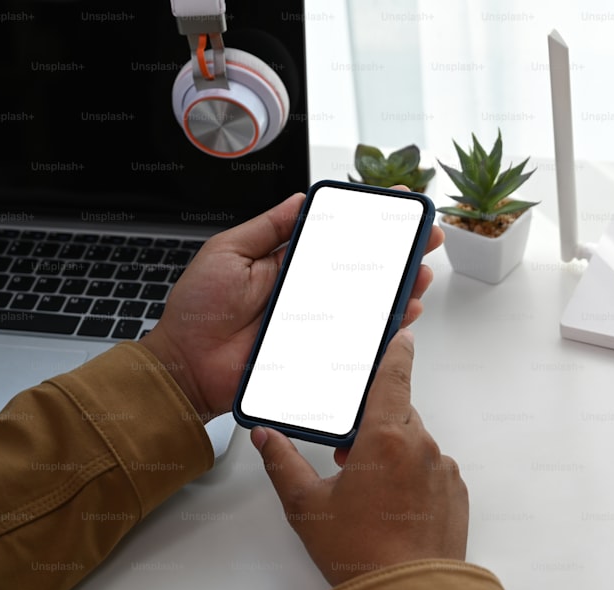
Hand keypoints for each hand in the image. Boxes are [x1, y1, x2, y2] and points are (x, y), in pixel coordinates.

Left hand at [140, 193, 443, 420]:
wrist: (186, 365)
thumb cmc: (199, 311)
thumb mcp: (228, 253)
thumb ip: (267, 228)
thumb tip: (300, 200)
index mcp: (290, 263)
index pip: (337, 238)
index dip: (369, 222)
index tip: (399, 203)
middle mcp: (309, 292)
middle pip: (364, 270)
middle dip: (399, 253)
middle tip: (427, 237)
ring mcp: (317, 324)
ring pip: (369, 305)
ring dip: (401, 288)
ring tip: (421, 273)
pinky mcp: (319, 354)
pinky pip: (359, 342)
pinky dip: (386, 330)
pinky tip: (404, 313)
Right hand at [251, 329, 468, 585]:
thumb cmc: (360, 552)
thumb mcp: (306, 505)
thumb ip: (282, 463)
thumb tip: (266, 437)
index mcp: (386, 437)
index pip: (395, 376)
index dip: (397, 351)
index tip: (401, 335)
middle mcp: (422, 447)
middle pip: (400, 414)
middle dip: (376, 425)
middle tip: (349, 456)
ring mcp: (443, 472)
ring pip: (415, 444)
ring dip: (394, 453)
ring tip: (369, 491)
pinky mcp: (456, 495)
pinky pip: (432, 470)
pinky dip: (414, 477)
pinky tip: (393, 507)